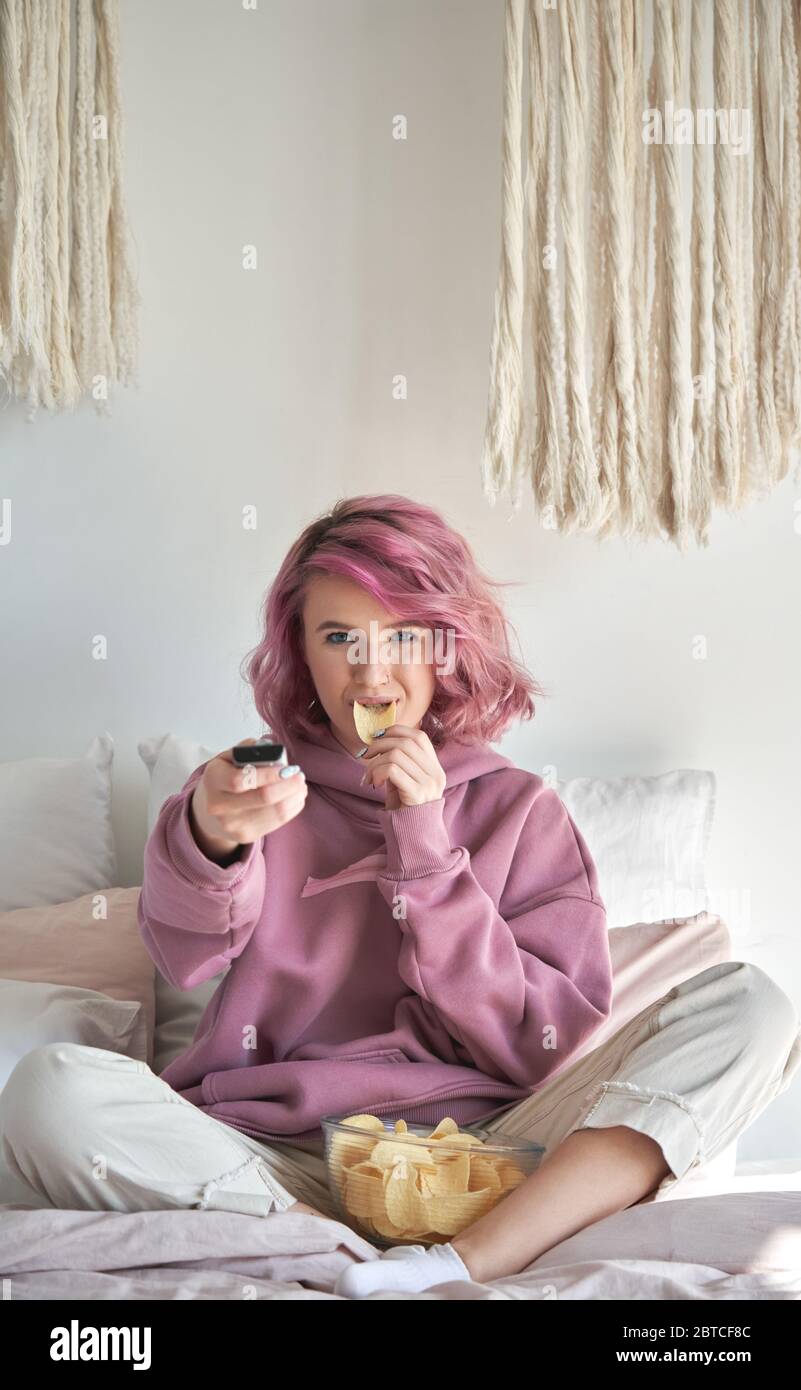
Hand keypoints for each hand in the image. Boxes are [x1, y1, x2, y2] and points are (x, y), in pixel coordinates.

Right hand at [190, 738, 306, 860]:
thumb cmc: (222, 779)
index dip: (269, 774)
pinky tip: (295, 798)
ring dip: (295, 796)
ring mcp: (232, 825)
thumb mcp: (227, 759)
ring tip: (300, 786)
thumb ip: (249, 751)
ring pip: (276, 812)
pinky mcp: (246, 836)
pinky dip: (292, 808)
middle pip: (263, 798)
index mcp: (213, 780)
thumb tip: (274, 752)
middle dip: (288, 785)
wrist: (207, 813)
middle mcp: (219, 806)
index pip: (241, 780)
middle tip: (299, 776)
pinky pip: (277, 822)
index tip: (287, 768)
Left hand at [360, 725, 445, 809]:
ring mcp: (428, 784)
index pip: (419, 736)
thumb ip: (398, 760)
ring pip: (395, 755)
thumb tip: (378, 737)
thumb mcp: (404, 779)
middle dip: (379, 745)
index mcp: (435, 767)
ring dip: (374, 763)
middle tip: (365, 755)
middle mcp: (436, 774)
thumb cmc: (404, 807)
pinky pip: (392, 769)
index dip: (396, 731)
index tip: (377, 737)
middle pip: (405, 742)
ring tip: (368, 777)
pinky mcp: (417, 793)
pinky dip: (377, 772)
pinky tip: (373, 784)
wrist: (410, 836)